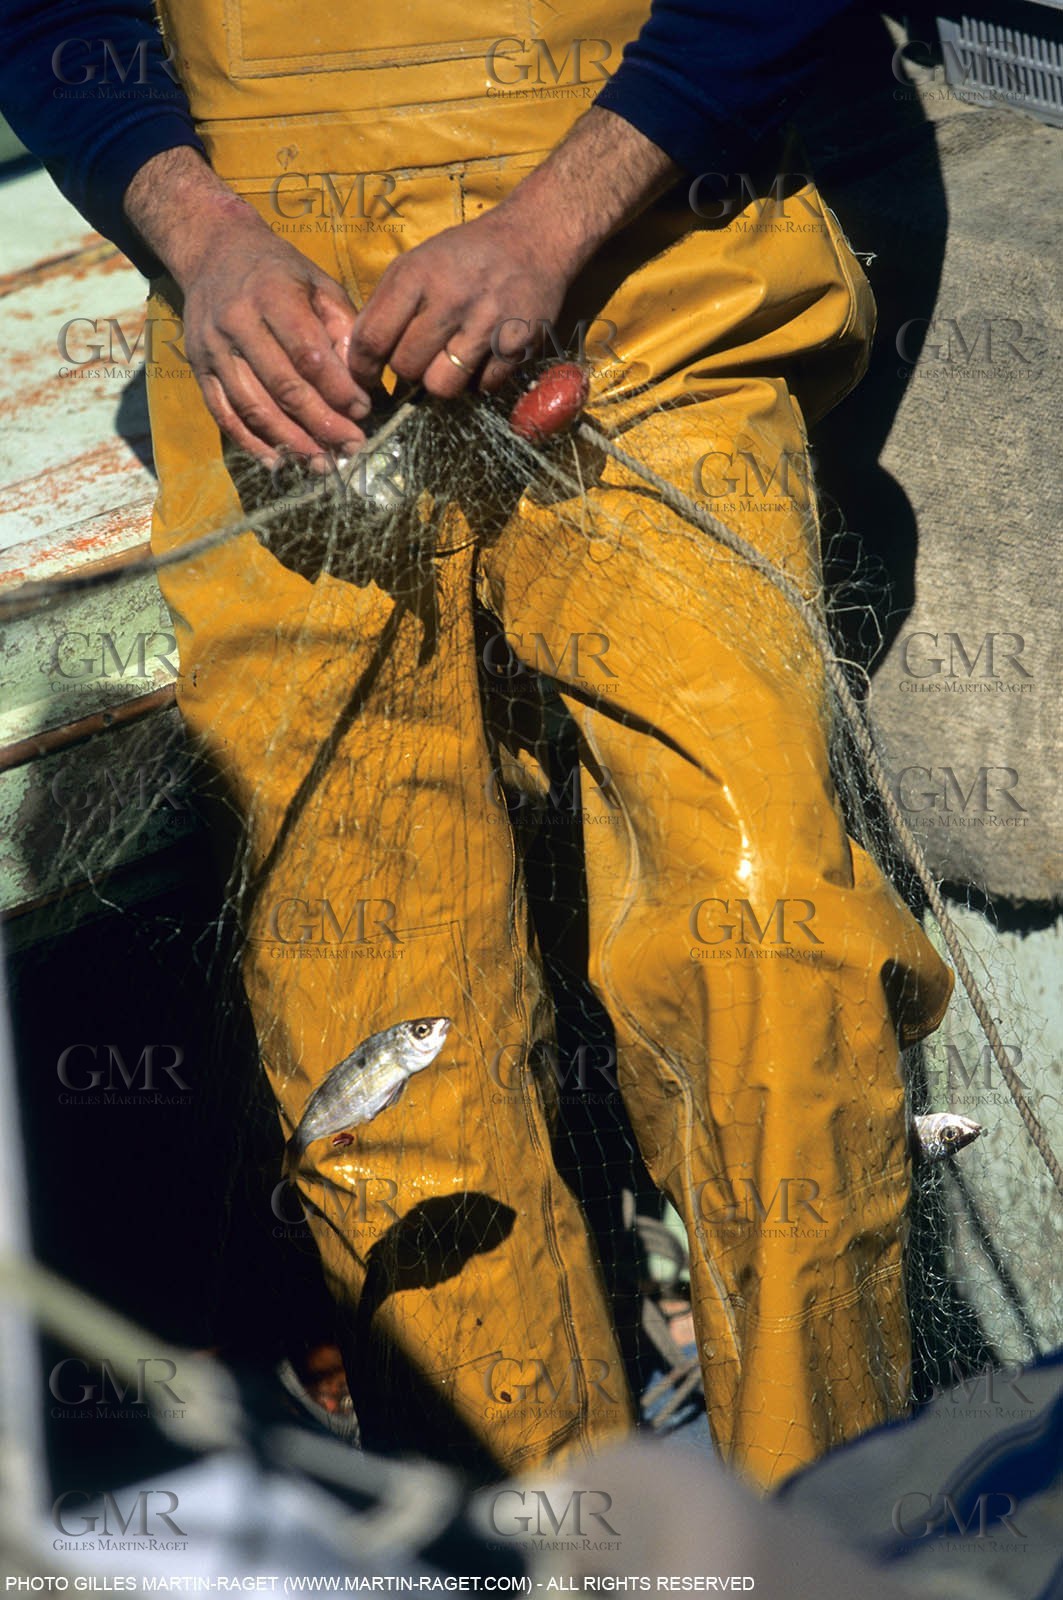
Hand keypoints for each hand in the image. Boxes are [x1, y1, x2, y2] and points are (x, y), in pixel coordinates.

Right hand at [125, 149, 370, 464]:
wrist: (214, 252)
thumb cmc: (279, 272)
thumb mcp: (318, 283)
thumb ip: (344, 328)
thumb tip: (365, 383)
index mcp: (272, 295)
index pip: (309, 354)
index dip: (338, 389)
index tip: (363, 411)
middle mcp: (237, 321)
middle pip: (282, 387)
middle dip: (321, 424)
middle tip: (351, 447)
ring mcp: (213, 348)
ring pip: (253, 407)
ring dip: (291, 442)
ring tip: (322, 463)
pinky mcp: (198, 368)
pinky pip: (224, 414)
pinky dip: (251, 443)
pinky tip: (278, 462)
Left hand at [347, 108, 678, 400]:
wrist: (534, 237)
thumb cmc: (466, 254)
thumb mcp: (417, 262)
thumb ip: (385, 305)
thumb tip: (359, 357)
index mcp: (416, 274)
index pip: (372, 338)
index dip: (362, 367)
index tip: (367, 376)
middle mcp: (450, 298)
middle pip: (406, 367)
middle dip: (407, 371)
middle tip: (420, 358)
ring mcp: (486, 323)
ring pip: (443, 386)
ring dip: (441, 381)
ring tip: (449, 361)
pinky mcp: (517, 344)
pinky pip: (482, 387)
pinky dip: (478, 380)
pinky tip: (481, 357)